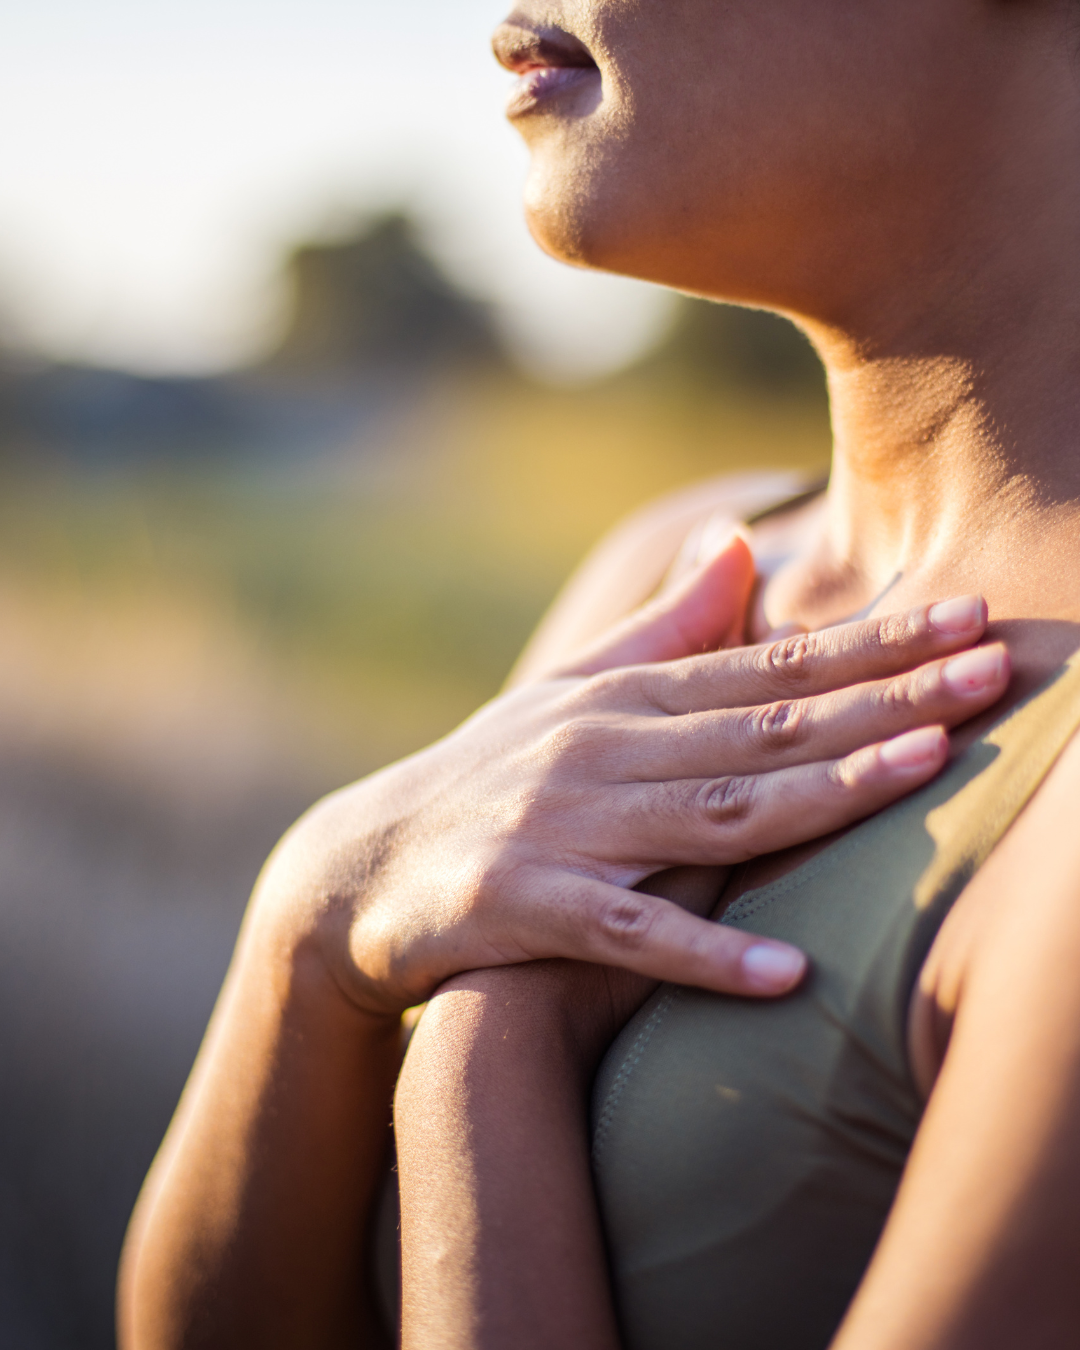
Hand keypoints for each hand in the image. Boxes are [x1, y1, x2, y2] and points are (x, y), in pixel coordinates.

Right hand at [255, 534, 1007, 1018]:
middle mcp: (603, 749)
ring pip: (712, 811)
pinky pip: (626, 933)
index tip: (970, 617)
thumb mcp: (572, 693)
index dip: (875, 644)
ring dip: (820, 792)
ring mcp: (563, 826)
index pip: (770, 668)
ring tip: (923, 772)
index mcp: (626, 699)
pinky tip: (786, 974)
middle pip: (763, 726)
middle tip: (993, 668)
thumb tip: (739, 543)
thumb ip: (663, 627)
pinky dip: (703, 953)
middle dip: (885, 698)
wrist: (362, 866)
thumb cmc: (488, 775)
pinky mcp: (521, 907)